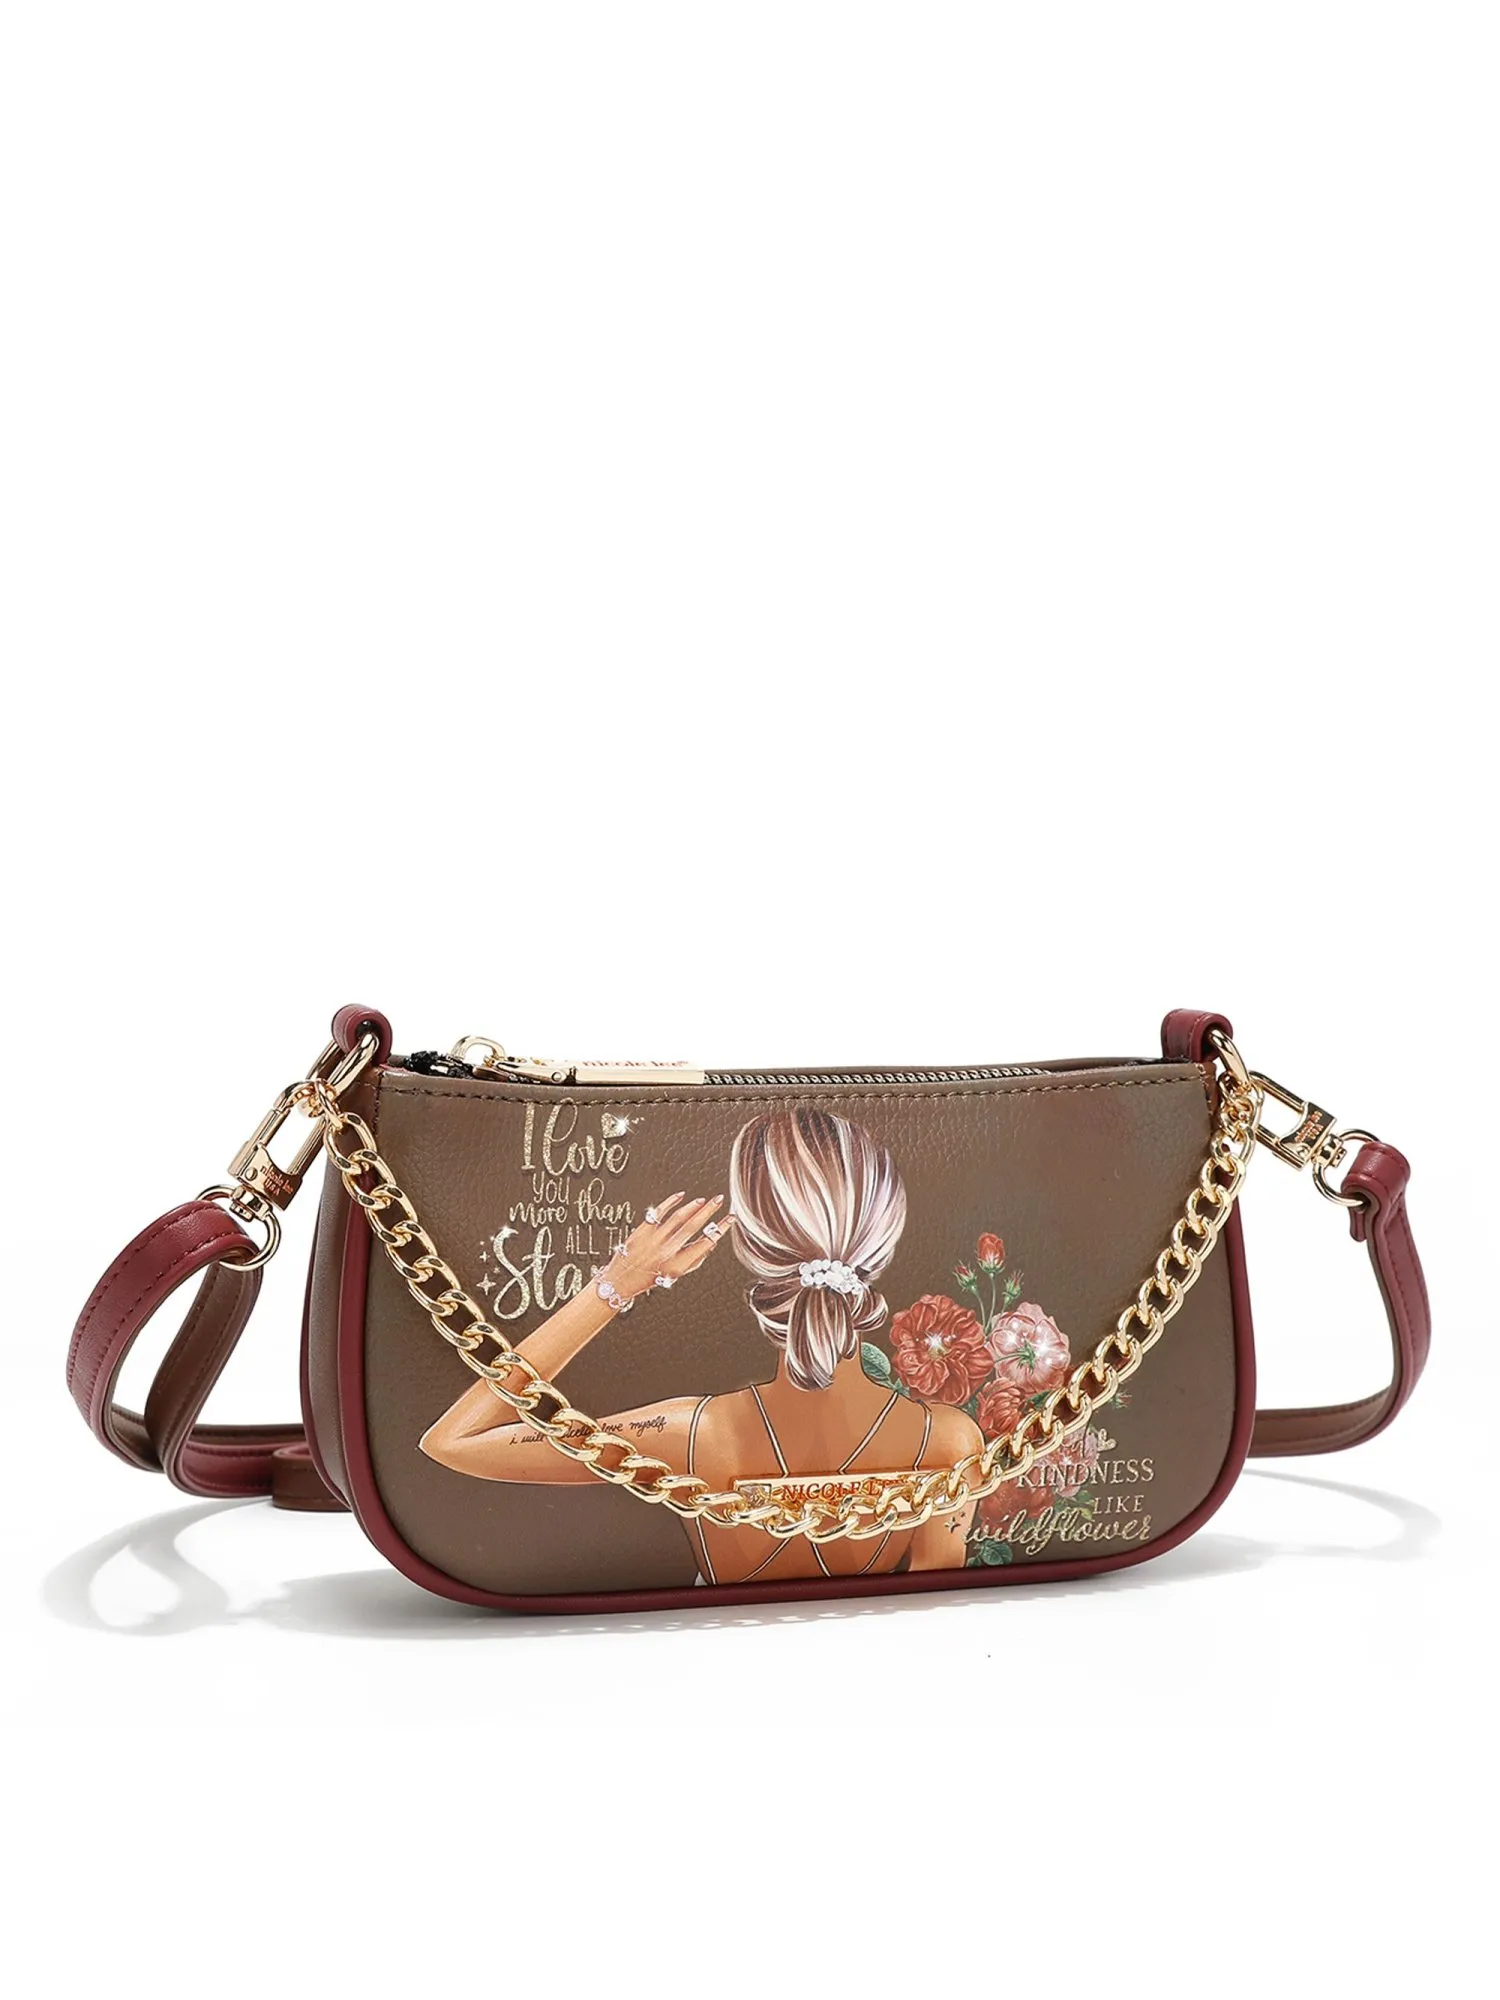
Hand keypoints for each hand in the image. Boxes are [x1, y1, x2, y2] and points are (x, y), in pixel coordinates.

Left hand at [605, 1193, 733, 1301]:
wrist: (621, 1280)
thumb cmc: (649, 1278)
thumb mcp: (676, 1275)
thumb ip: (694, 1261)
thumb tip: (709, 1245)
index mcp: (678, 1264)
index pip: (705, 1243)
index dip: (720, 1229)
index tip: (729, 1220)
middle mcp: (667, 1251)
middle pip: (693, 1226)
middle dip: (709, 1211)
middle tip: (719, 1201)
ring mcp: (654, 1239)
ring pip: (678, 1217)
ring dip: (693, 1206)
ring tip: (703, 1200)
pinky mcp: (643, 1230)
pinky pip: (659, 1212)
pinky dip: (671, 1201)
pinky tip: (680, 1196)